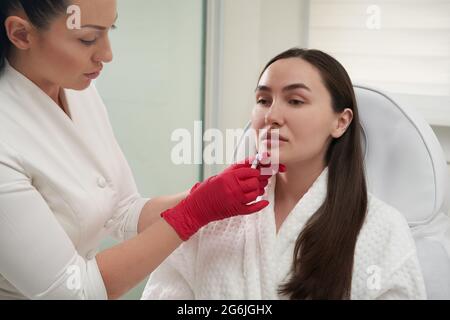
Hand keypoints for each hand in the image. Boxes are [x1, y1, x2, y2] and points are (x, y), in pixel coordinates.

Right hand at [161, 156, 285, 239]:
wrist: (196, 207)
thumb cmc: (207, 190)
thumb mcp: (220, 175)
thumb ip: (236, 169)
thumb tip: (252, 161)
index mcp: (228, 176)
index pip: (250, 171)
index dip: (256, 170)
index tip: (258, 170)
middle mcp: (232, 188)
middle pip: (255, 182)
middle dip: (259, 180)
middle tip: (260, 179)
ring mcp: (235, 200)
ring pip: (255, 193)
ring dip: (259, 190)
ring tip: (258, 188)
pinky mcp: (236, 210)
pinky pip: (252, 208)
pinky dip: (260, 205)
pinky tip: (265, 201)